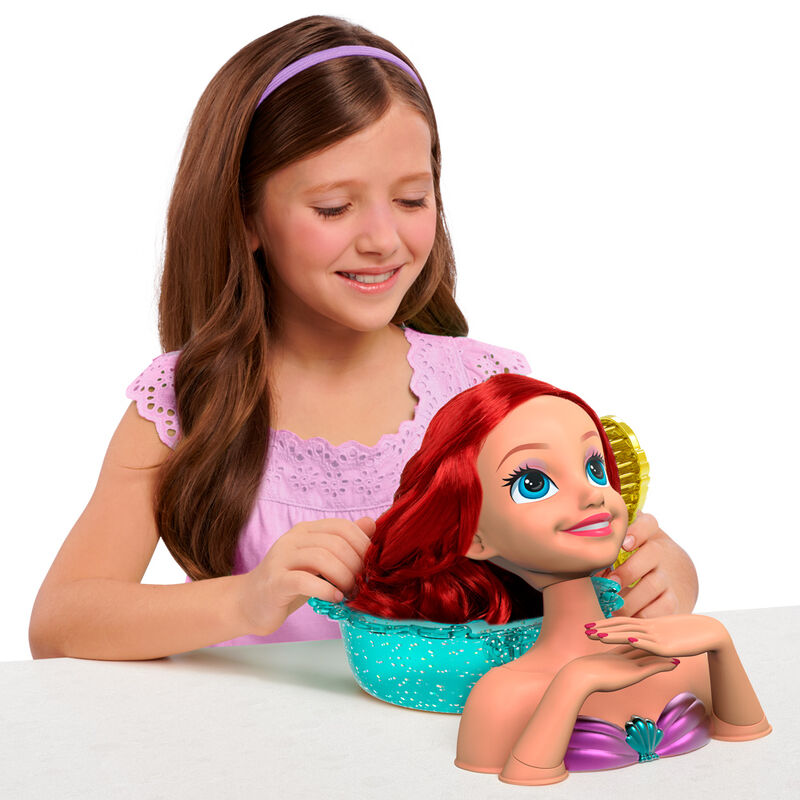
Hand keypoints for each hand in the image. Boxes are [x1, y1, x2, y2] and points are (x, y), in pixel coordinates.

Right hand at [238, 516, 375, 636]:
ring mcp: (281, 559)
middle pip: (335, 543)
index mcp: (306, 530)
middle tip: (362, 583)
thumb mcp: (320, 561)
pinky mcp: (275, 582)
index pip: (342, 526)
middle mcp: (293, 539)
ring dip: (343, 577)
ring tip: (350, 592)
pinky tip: (335, 598)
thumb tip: (371, 523)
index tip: (370, 566)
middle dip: (355, 564)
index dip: (362, 544)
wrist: (251, 602)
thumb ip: (343, 543)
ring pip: (321, 558)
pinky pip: (304, 580)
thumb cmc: (291, 582)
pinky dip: (325, 589)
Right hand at [563, 646, 679, 692]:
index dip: (641, 639)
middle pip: (644, 644)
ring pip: (651, 654)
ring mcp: (630, 663)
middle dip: (656, 641)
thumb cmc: (582, 675)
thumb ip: (598, 668)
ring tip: (678, 649)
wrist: (581, 676)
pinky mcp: (635, 673)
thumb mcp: (592, 670)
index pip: (631, 643)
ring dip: (665, 651)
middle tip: (669, 636)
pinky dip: (665, 664)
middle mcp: (624, 655)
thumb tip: (593, 671)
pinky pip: (654, 667)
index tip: (651, 635)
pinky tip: (677, 664)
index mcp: (615, 654)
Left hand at [585, 614, 729, 656]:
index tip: (588, 626)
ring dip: (613, 635)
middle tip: (584, 630)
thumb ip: (652, 639)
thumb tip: (639, 643)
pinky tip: (627, 640)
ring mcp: (658, 636)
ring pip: (631, 634)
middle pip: (621, 628)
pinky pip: (650, 642)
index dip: (604, 625)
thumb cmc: (688, 634)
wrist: (711, 632)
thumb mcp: (665, 637)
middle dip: (602, 630)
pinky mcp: (668, 645)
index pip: (621, 624)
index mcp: (648, 625)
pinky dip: (638, 640)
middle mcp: (649, 628)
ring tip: (597, 636)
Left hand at [603, 513, 697, 616]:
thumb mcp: (628, 544)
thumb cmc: (635, 558)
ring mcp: (669, 575)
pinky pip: (664, 607)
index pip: (648, 524)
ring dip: (631, 598)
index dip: (637, 532)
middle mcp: (661, 552)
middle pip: (652, 553)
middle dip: (629, 571)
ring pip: (655, 583)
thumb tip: (580, 556)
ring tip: (613, 607)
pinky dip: (644, 614)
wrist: (676, 578)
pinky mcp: (674, 598)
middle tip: (610, 584)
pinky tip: (628, 619)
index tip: (624, 545)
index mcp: (648, 534)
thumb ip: (608, 544)